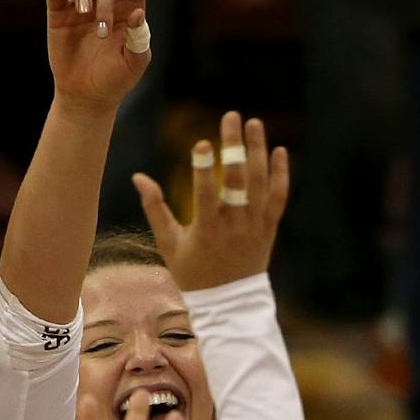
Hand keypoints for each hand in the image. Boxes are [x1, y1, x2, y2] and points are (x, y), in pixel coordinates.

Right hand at [46, 0, 152, 111]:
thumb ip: (139, 40)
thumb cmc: (115, 79)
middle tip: (102, 33)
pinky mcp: (59, 14)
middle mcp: (106, 4)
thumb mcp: (133, 64)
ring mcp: (81, 7)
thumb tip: (139, 13)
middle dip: (104, 6)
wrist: (87, 95)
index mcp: (128, 11)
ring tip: (83, 12)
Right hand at [131, 110, 289, 291]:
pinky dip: (281, 174)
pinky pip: (279, 198)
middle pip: (237, 181)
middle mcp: (234, 227)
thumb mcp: (168, 243)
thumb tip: (138, 176)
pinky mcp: (269, 228)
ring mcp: (255, 227)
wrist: (228, 303)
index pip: (206, 195)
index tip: (202, 143)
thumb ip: (154, 208)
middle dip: (234, 147)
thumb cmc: (193, 271)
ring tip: (254, 123)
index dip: (203, 169)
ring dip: (259, 152)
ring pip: (261, 184)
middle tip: (231, 117)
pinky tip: (279, 150)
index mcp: (206, 231)